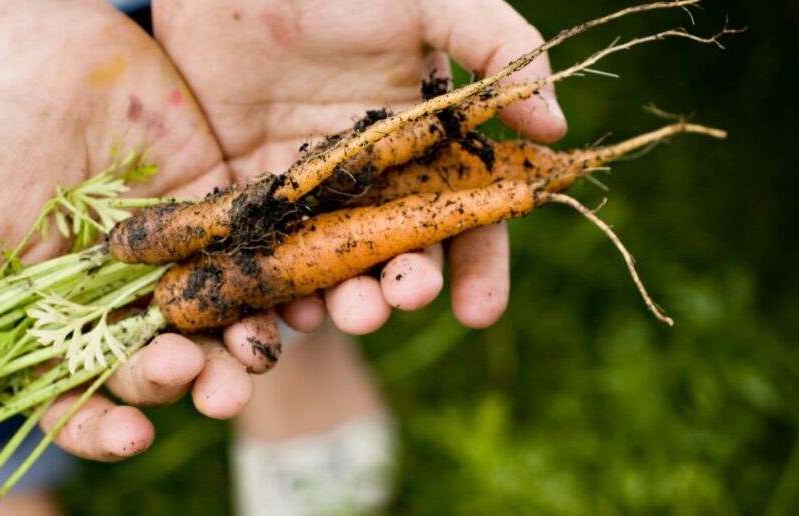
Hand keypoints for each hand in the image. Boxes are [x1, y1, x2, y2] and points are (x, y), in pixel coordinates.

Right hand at [0, 0, 278, 460]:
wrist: (34, 55)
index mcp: (67, 322)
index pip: (86, 395)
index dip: (106, 425)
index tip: (131, 435)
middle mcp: (126, 300)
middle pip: (165, 362)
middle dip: (190, 381)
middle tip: (216, 387)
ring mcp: (175, 257)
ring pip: (220, 317)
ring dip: (245, 343)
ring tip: (262, 350)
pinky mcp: (216, 208)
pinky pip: (255, 252)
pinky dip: (280, 277)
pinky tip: (302, 297)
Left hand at [154, 0, 567, 333]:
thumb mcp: (430, 3)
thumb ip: (497, 47)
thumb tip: (555, 127)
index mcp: (420, 148)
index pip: (462, 221)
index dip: (477, 270)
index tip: (479, 312)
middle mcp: (368, 182)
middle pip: (399, 256)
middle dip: (407, 289)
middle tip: (401, 299)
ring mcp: (305, 196)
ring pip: (334, 270)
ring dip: (346, 302)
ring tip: (349, 313)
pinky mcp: (243, 200)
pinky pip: (264, 260)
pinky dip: (274, 293)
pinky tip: (284, 306)